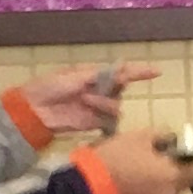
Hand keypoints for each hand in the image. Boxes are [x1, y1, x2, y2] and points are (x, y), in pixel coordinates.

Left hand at [19, 63, 155, 139]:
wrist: (35, 110)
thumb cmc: (51, 86)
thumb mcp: (75, 75)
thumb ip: (100, 75)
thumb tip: (123, 69)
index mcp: (94, 75)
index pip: (122, 72)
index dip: (140, 72)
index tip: (157, 71)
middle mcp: (100, 91)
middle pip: (121, 89)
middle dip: (116, 86)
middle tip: (104, 85)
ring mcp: (97, 108)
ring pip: (116, 105)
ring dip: (104, 101)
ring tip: (86, 100)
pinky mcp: (94, 123)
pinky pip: (108, 120)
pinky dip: (103, 115)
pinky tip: (89, 110)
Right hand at [98, 131, 192, 193]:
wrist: (90, 187)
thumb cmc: (117, 158)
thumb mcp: (140, 136)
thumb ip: (163, 135)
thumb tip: (172, 138)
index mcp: (173, 176)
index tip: (185, 152)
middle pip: (183, 182)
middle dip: (177, 170)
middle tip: (162, 158)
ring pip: (168, 191)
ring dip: (163, 180)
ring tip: (147, 168)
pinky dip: (151, 190)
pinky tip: (136, 180)